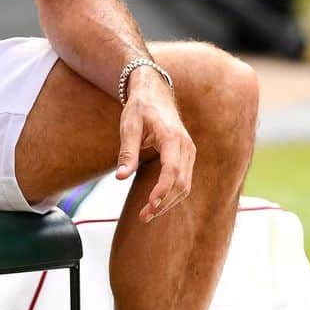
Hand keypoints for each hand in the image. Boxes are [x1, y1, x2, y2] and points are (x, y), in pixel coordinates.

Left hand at [116, 68, 195, 222]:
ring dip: (168, 202)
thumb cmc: (140, 107)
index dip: (162, 190)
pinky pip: (184, 180)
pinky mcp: (186, 156)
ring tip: (147, 215)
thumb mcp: (129, 125)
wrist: (155, 92)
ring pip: (185, 185)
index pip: (172, 170)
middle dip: (164, 202)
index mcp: (173, 137)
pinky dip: (172, 194)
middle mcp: (186, 146)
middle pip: (181, 182)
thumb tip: (121, 177)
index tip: (150, 205)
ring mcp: (189, 152)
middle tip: (143, 217)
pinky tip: (156, 203)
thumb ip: (127, 151)